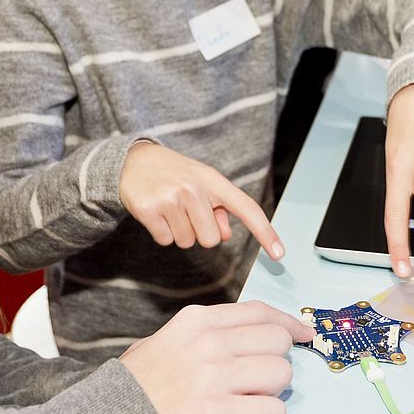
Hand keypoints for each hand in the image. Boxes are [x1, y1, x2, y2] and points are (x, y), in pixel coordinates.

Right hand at [119, 143, 284, 260]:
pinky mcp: (149, 210)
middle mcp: (195, 188)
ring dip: (179, 231)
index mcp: (214, 180)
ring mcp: (171, 199)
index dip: (265, 232)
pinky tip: (157, 212)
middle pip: (211, 239)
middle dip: (200, 231)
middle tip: (187, 211)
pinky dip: (161, 232)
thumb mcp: (202, 182)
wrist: (134, 160)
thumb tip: (224, 234)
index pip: (247, 208)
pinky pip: (165, 241)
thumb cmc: (176, 174)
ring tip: (170, 208)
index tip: (279, 254)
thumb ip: (219, 207)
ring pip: (187, 242)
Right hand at [120, 301, 314, 413]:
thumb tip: (246, 335)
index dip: (289, 323)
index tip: (303, 332)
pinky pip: (272, 413)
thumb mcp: (166, 340)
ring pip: (281, 374)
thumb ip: (204, 332)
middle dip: (277, 362)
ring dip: (272, 393)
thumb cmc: (136, 386)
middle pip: (278, 341)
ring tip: (248, 403)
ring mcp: (214, 377)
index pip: (260, 312)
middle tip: (262, 379)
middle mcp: (209, 342)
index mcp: (197, 320)